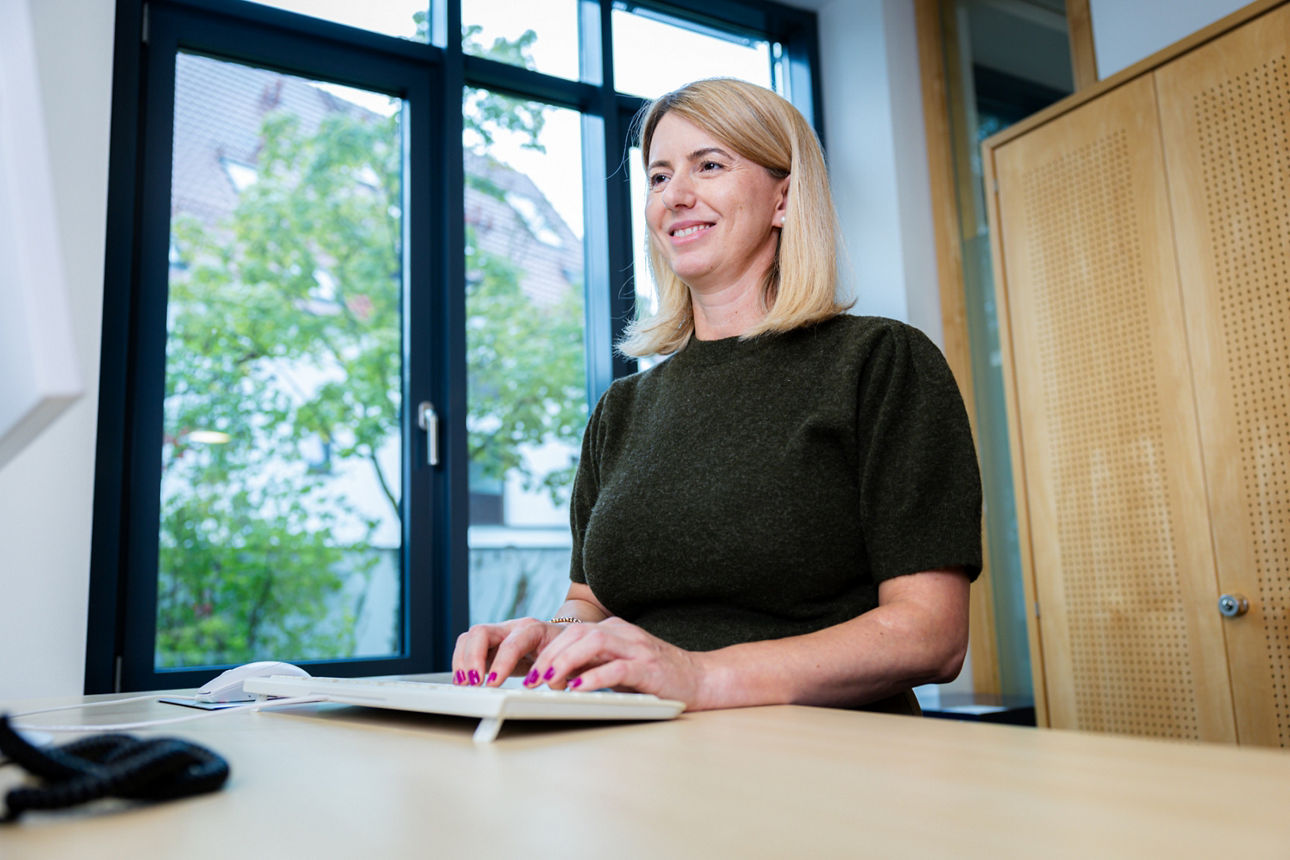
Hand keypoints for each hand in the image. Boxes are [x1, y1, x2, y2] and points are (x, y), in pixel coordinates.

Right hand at [451, 617, 566, 686]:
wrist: (561, 638)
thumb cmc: (563, 649)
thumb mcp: (565, 658)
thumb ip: (558, 670)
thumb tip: (553, 683)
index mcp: (533, 629)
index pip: (512, 643)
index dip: (502, 663)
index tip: (494, 684)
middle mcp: (511, 627)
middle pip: (481, 632)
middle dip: (473, 658)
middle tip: (474, 682)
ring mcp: (497, 634)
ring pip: (469, 637)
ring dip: (462, 661)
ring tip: (464, 683)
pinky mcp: (488, 645)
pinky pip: (467, 647)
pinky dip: (461, 663)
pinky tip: (463, 680)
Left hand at [523, 617, 707, 708]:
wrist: (701, 678)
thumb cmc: (656, 676)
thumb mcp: (618, 665)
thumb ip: (592, 665)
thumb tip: (554, 675)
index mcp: (614, 630)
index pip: (572, 631)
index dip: (548, 650)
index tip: (531, 673)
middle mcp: (624, 634)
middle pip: (578, 633)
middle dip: (551, 655)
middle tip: (533, 680)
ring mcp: (637, 649)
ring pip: (594, 643)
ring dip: (566, 661)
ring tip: (549, 681)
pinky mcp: (649, 669)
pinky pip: (618, 668)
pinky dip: (595, 677)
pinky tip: (579, 689)